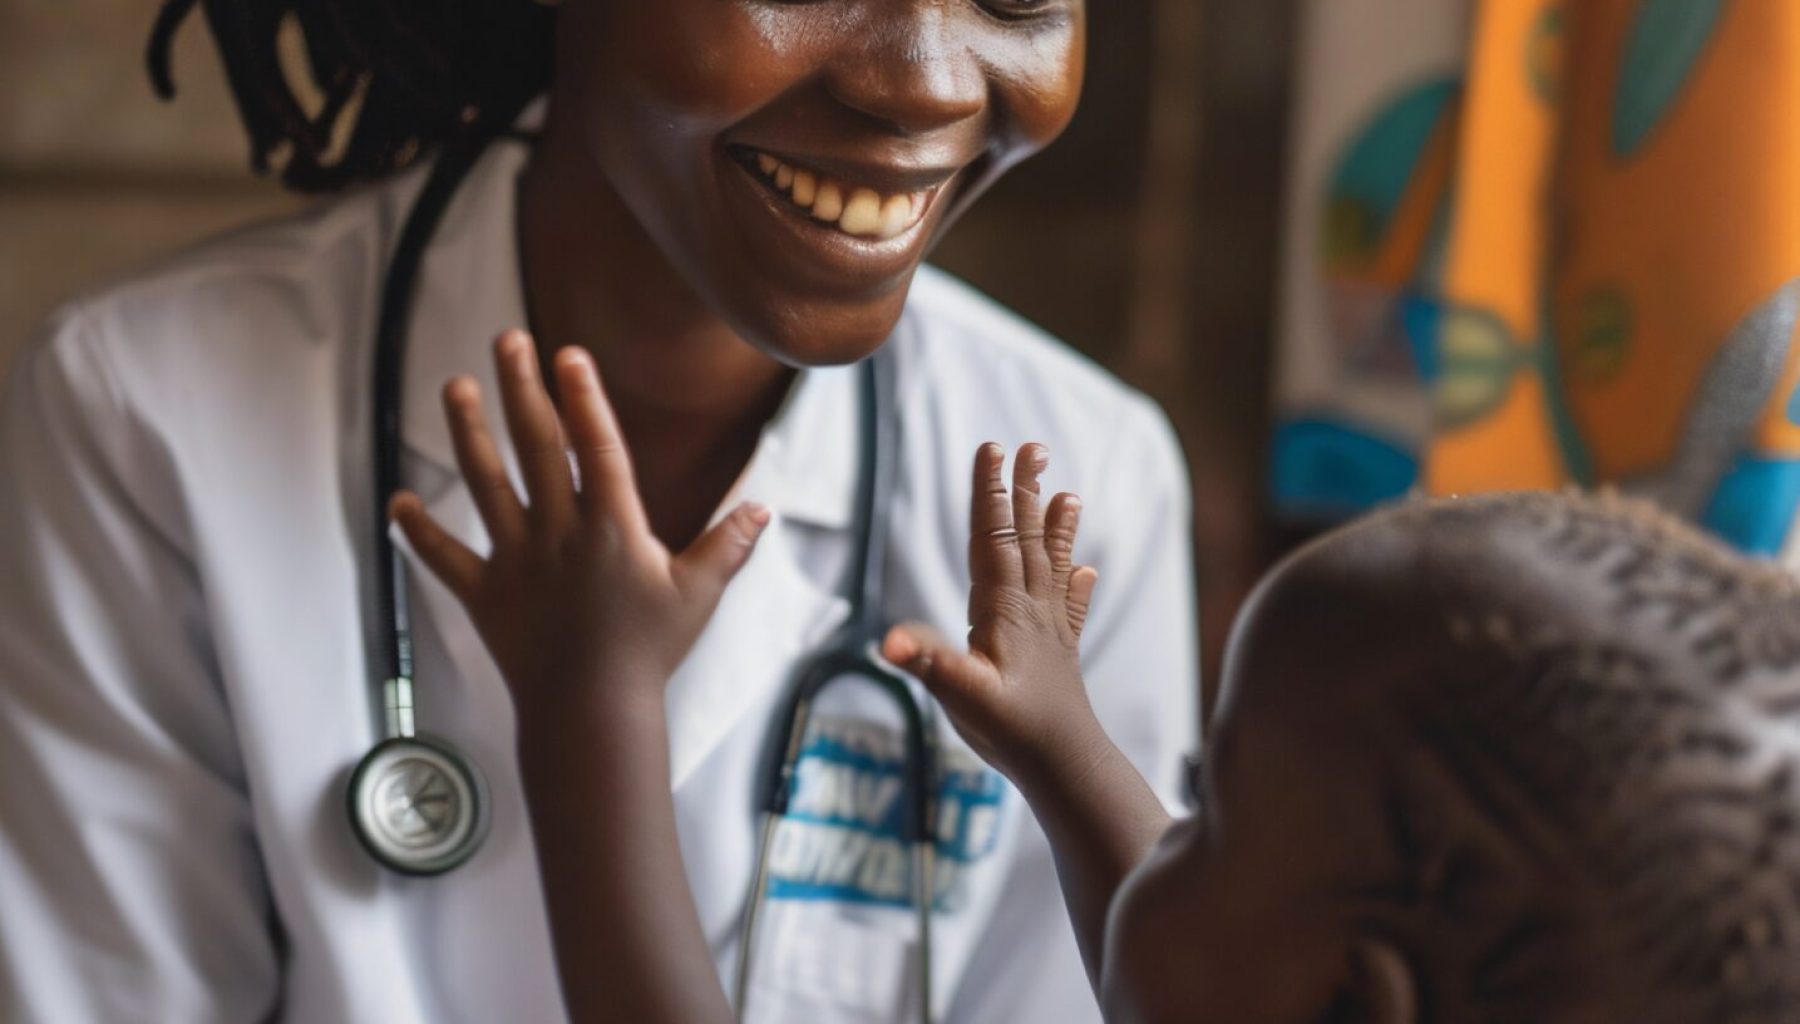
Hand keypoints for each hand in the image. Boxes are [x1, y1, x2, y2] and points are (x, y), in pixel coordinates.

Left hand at [390, 329, 770, 722]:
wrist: (591, 713)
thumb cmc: (649, 654)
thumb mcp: (698, 595)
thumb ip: (727, 546)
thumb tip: (761, 509)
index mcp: (613, 526)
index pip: (595, 446)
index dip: (583, 397)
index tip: (569, 354)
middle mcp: (560, 532)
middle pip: (535, 445)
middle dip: (521, 387)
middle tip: (507, 340)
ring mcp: (517, 560)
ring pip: (486, 483)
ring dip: (468, 431)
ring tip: (455, 386)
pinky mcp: (486, 595)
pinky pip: (445, 558)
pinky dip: (420, 531)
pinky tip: (398, 502)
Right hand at [882, 443, 1102, 783]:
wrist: (1064, 765)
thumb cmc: (1010, 730)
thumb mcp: (961, 697)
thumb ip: (929, 665)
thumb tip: (889, 644)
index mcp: (1003, 608)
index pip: (993, 537)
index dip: (989, 493)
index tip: (991, 449)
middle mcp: (1030, 609)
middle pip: (1025, 538)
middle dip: (1024, 491)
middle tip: (1032, 446)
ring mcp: (1050, 629)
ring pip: (1051, 564)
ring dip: (1056, 527)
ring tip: (1068, 494)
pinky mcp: (1061, 653)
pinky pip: (1070, 607)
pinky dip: (1078, 585)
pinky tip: (1089, 571)